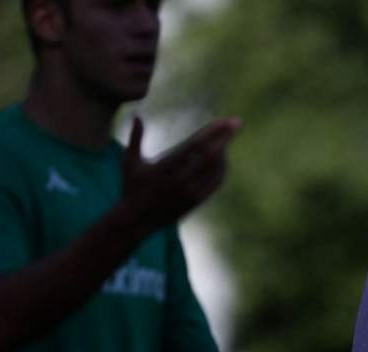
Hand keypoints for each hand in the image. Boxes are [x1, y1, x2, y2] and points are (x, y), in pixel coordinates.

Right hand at [118, 115, 241, 231]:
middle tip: (237, 122)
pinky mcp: (196, 202)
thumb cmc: (131, 187)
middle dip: (225, 137)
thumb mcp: (129, 162)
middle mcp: (180, 179)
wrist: (137, 220)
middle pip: (211, 154)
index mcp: (166, 166)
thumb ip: (135, 137)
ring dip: (224, 151)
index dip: (211, 132)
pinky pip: (215, 183)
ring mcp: (190, 192)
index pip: (195, 145)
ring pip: (216, 168)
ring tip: (227, 138)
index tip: (223, 120)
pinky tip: (223, 159)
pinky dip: (222, 169)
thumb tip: (137, 115)